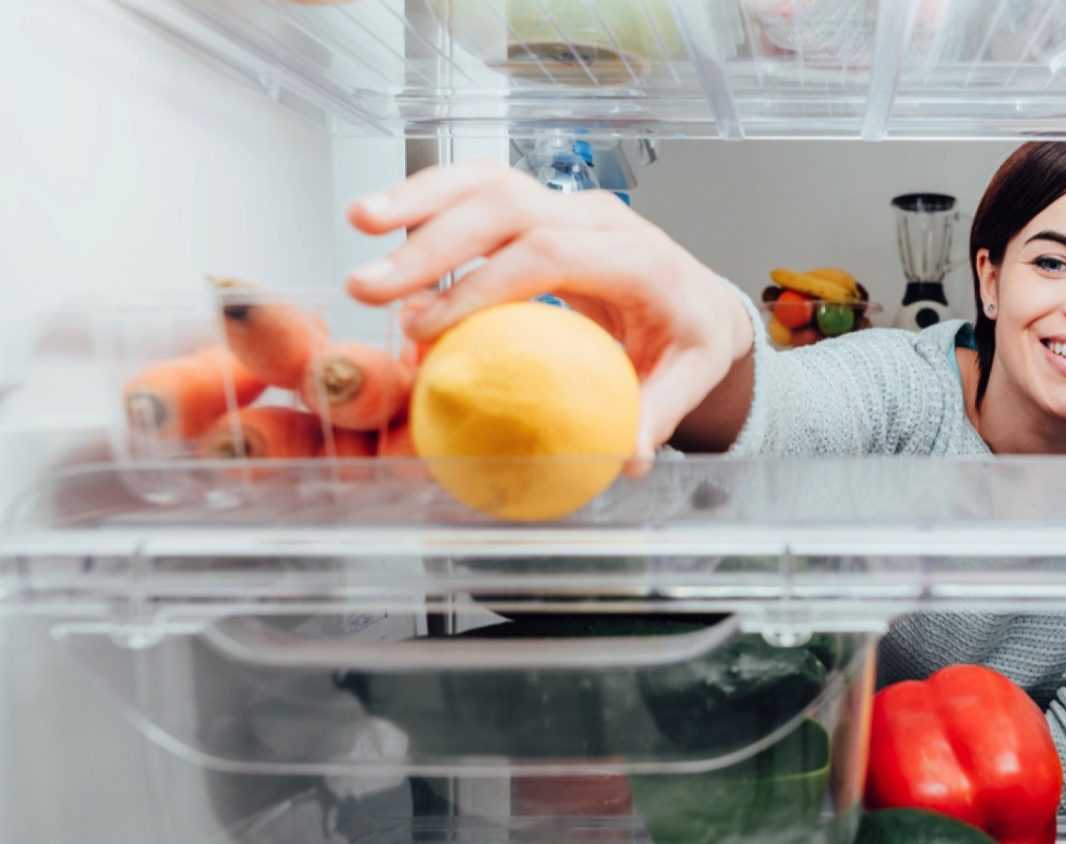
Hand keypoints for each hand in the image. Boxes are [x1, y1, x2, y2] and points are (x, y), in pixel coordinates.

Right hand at [345, 162, 753, 462]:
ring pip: (488, 182)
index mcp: (637, 258)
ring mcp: (567, 205)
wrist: (699, 300)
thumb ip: (657, 414)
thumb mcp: (689, 379)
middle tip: (372, 287)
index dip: (484, 285)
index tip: (429, 327)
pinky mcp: (541, 207)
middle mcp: (599, 218)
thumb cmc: (689, 339)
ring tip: (359, 222)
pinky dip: (429, 198)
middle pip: (508, 208)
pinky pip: (480, 189)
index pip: (551, 254)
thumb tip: (627, 458)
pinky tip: (380, 218)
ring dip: (419, 199)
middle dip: (433, 242)